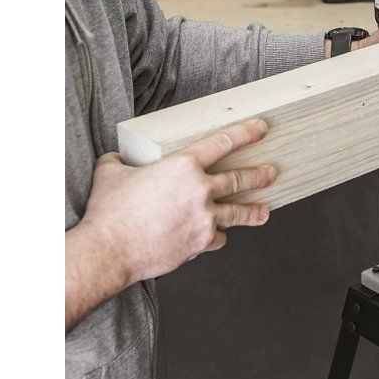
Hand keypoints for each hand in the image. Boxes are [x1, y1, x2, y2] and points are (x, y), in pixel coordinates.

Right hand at [79, 119, 275, 285]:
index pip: (223, 142)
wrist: (108, 250)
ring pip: (237, 212)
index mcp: (182, 165)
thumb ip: (121, 160)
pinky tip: (216, 235)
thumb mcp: (111, 171)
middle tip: (270, 173)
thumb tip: (120, 159)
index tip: (261, 128)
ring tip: (263, 211)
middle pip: (239, 179)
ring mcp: (204, 217)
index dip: (246, 132)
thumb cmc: (108, 211)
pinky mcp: (200, 242)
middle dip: (258, 175)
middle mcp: (199, 189)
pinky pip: (217, 237)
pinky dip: (216, 236)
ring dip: (252, 211)